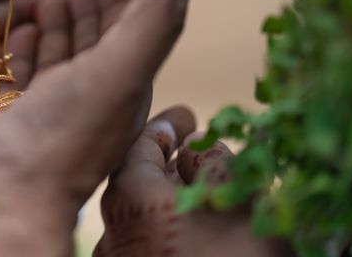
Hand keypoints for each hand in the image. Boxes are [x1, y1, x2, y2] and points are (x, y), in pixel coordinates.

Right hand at [0, 0, 210, 256]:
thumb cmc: (60, 140)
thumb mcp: (120, 69)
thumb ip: (157, 10)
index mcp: (120, 88)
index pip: (128, 36)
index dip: (127, 4)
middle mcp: (83, 99)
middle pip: (88, 45)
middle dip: (84, 12)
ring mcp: (40, 110)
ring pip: (50, 58)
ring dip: (50, 26)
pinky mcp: (1, 116)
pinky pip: (14, 74)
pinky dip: (16, 48)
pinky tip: (14, 30)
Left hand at [95, 108, 293, 255]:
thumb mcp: (238, 202)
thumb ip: (213, 162)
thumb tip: (194, 143)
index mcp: (131, 199)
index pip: (141, 146)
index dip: (166, 126)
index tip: (185, 117)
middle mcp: (113, 229)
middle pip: (137, 176)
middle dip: (168, 156)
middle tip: (192, 139)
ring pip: (143, 208)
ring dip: (169, 188)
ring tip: (199, 175)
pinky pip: (147, 235)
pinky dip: (167, 218)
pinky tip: (193, 217)